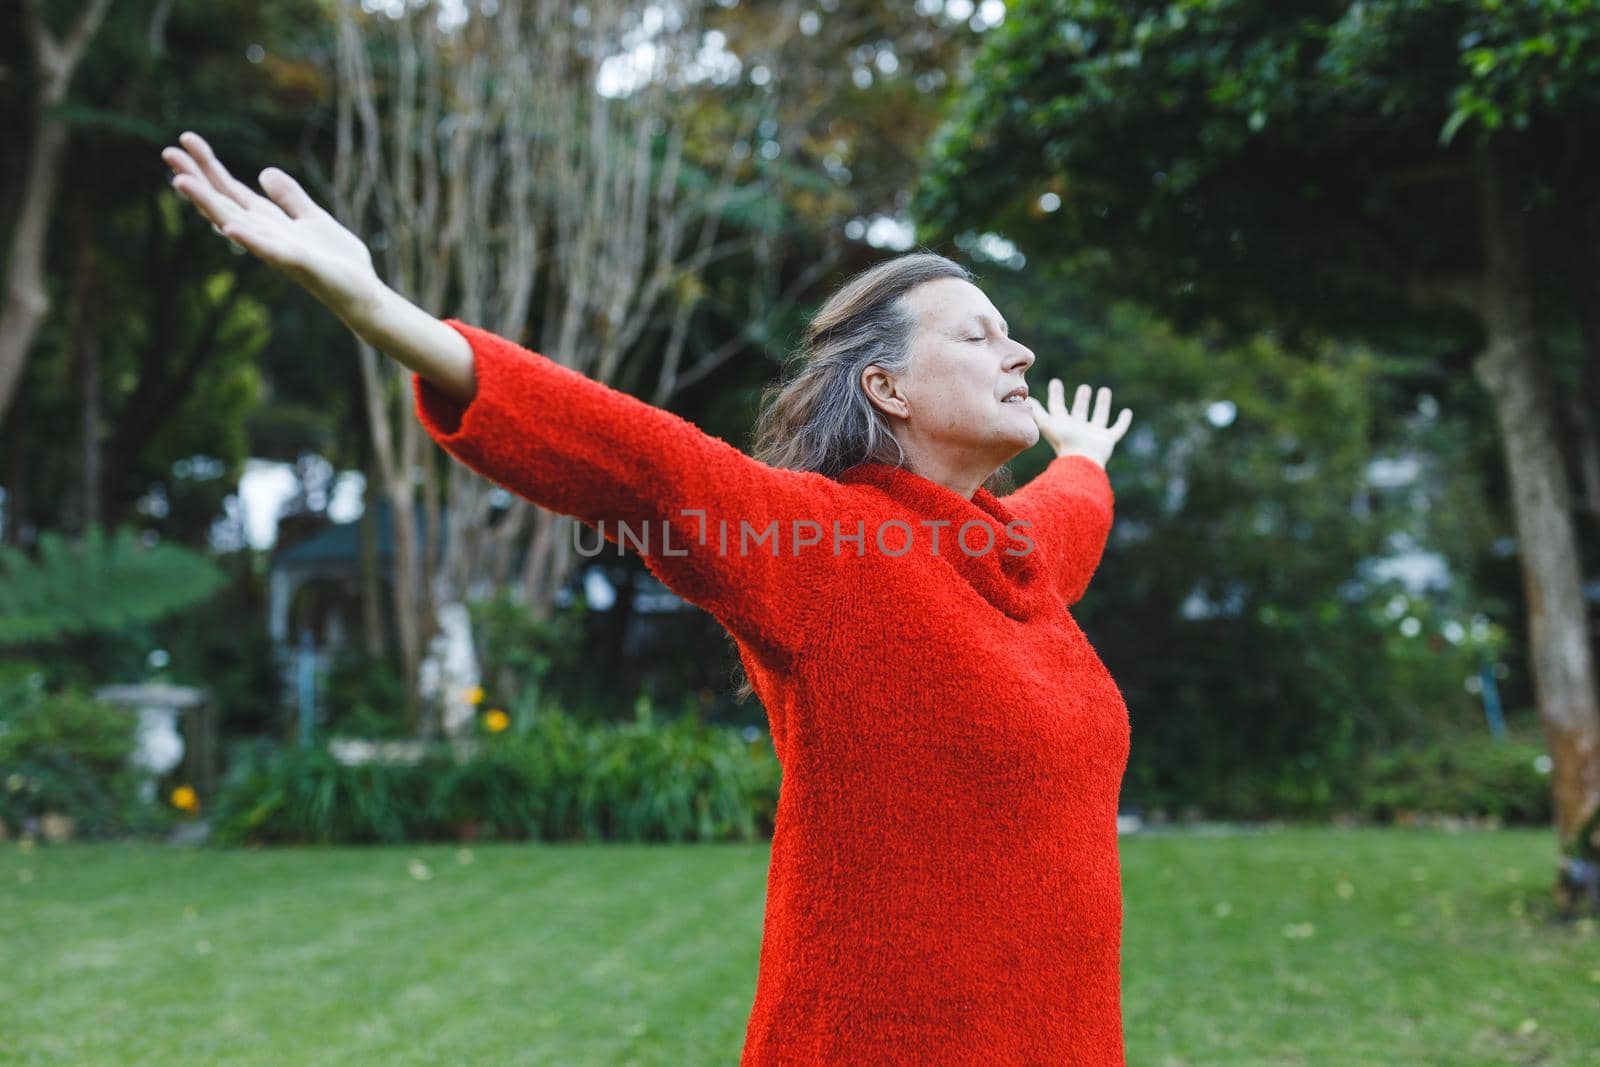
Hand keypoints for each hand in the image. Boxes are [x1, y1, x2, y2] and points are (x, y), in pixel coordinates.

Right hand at [160, 131, 384, 324]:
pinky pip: (268, 251)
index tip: (184, 139)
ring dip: (208, 205)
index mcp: (269, 222)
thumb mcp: (313, 218)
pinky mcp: (297, 263)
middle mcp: (265, 235)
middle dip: (196, 178)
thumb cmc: (339, 262)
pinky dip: (249, 240)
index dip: (208, 166)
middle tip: (166, 152)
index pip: (231, 190)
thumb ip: (289, 198)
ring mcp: (277, 250)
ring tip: (180, 182)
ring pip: (235, 224)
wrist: (364, 294)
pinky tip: (230, 229)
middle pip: (224, 202)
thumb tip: (263, 172)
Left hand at [1026, 380, 1132, 465]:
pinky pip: (1117, 429)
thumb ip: (1037, 412)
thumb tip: (1026, 398)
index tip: (1055, 382)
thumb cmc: (1064, 442)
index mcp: (1062, 425)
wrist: (1082, 460)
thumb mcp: (1048, 424)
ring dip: (1101, 405)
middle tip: (1084, 388)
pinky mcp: (1107, 440)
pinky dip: (1123, 422)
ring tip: (1104, 390)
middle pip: (1079, 412)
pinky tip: (1127, 412)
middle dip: (1081, 400)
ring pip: (1098, 417)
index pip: (1057, 407)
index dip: (1056, 395)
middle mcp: (1077, 429)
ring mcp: (1093, 435)